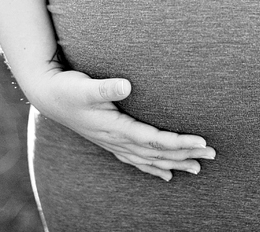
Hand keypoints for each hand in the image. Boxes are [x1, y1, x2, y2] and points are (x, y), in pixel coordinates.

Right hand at [22, 68, 215, 180]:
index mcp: (115, 128)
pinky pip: (137, 160)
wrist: (47, 95)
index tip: (202, 142)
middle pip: (158, 152)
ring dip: (174, 163)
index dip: (179, 142)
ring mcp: (114, 143)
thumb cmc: (67, 88)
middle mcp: (117, 140)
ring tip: (198, 168)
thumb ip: (105, 87)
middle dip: (186, 154)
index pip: (154, 139)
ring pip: (150, 159)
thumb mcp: (84, 85)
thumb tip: (126, 85)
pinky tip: (167, 174)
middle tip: (213, 154)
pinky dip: (154, 167)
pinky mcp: (111, 140)